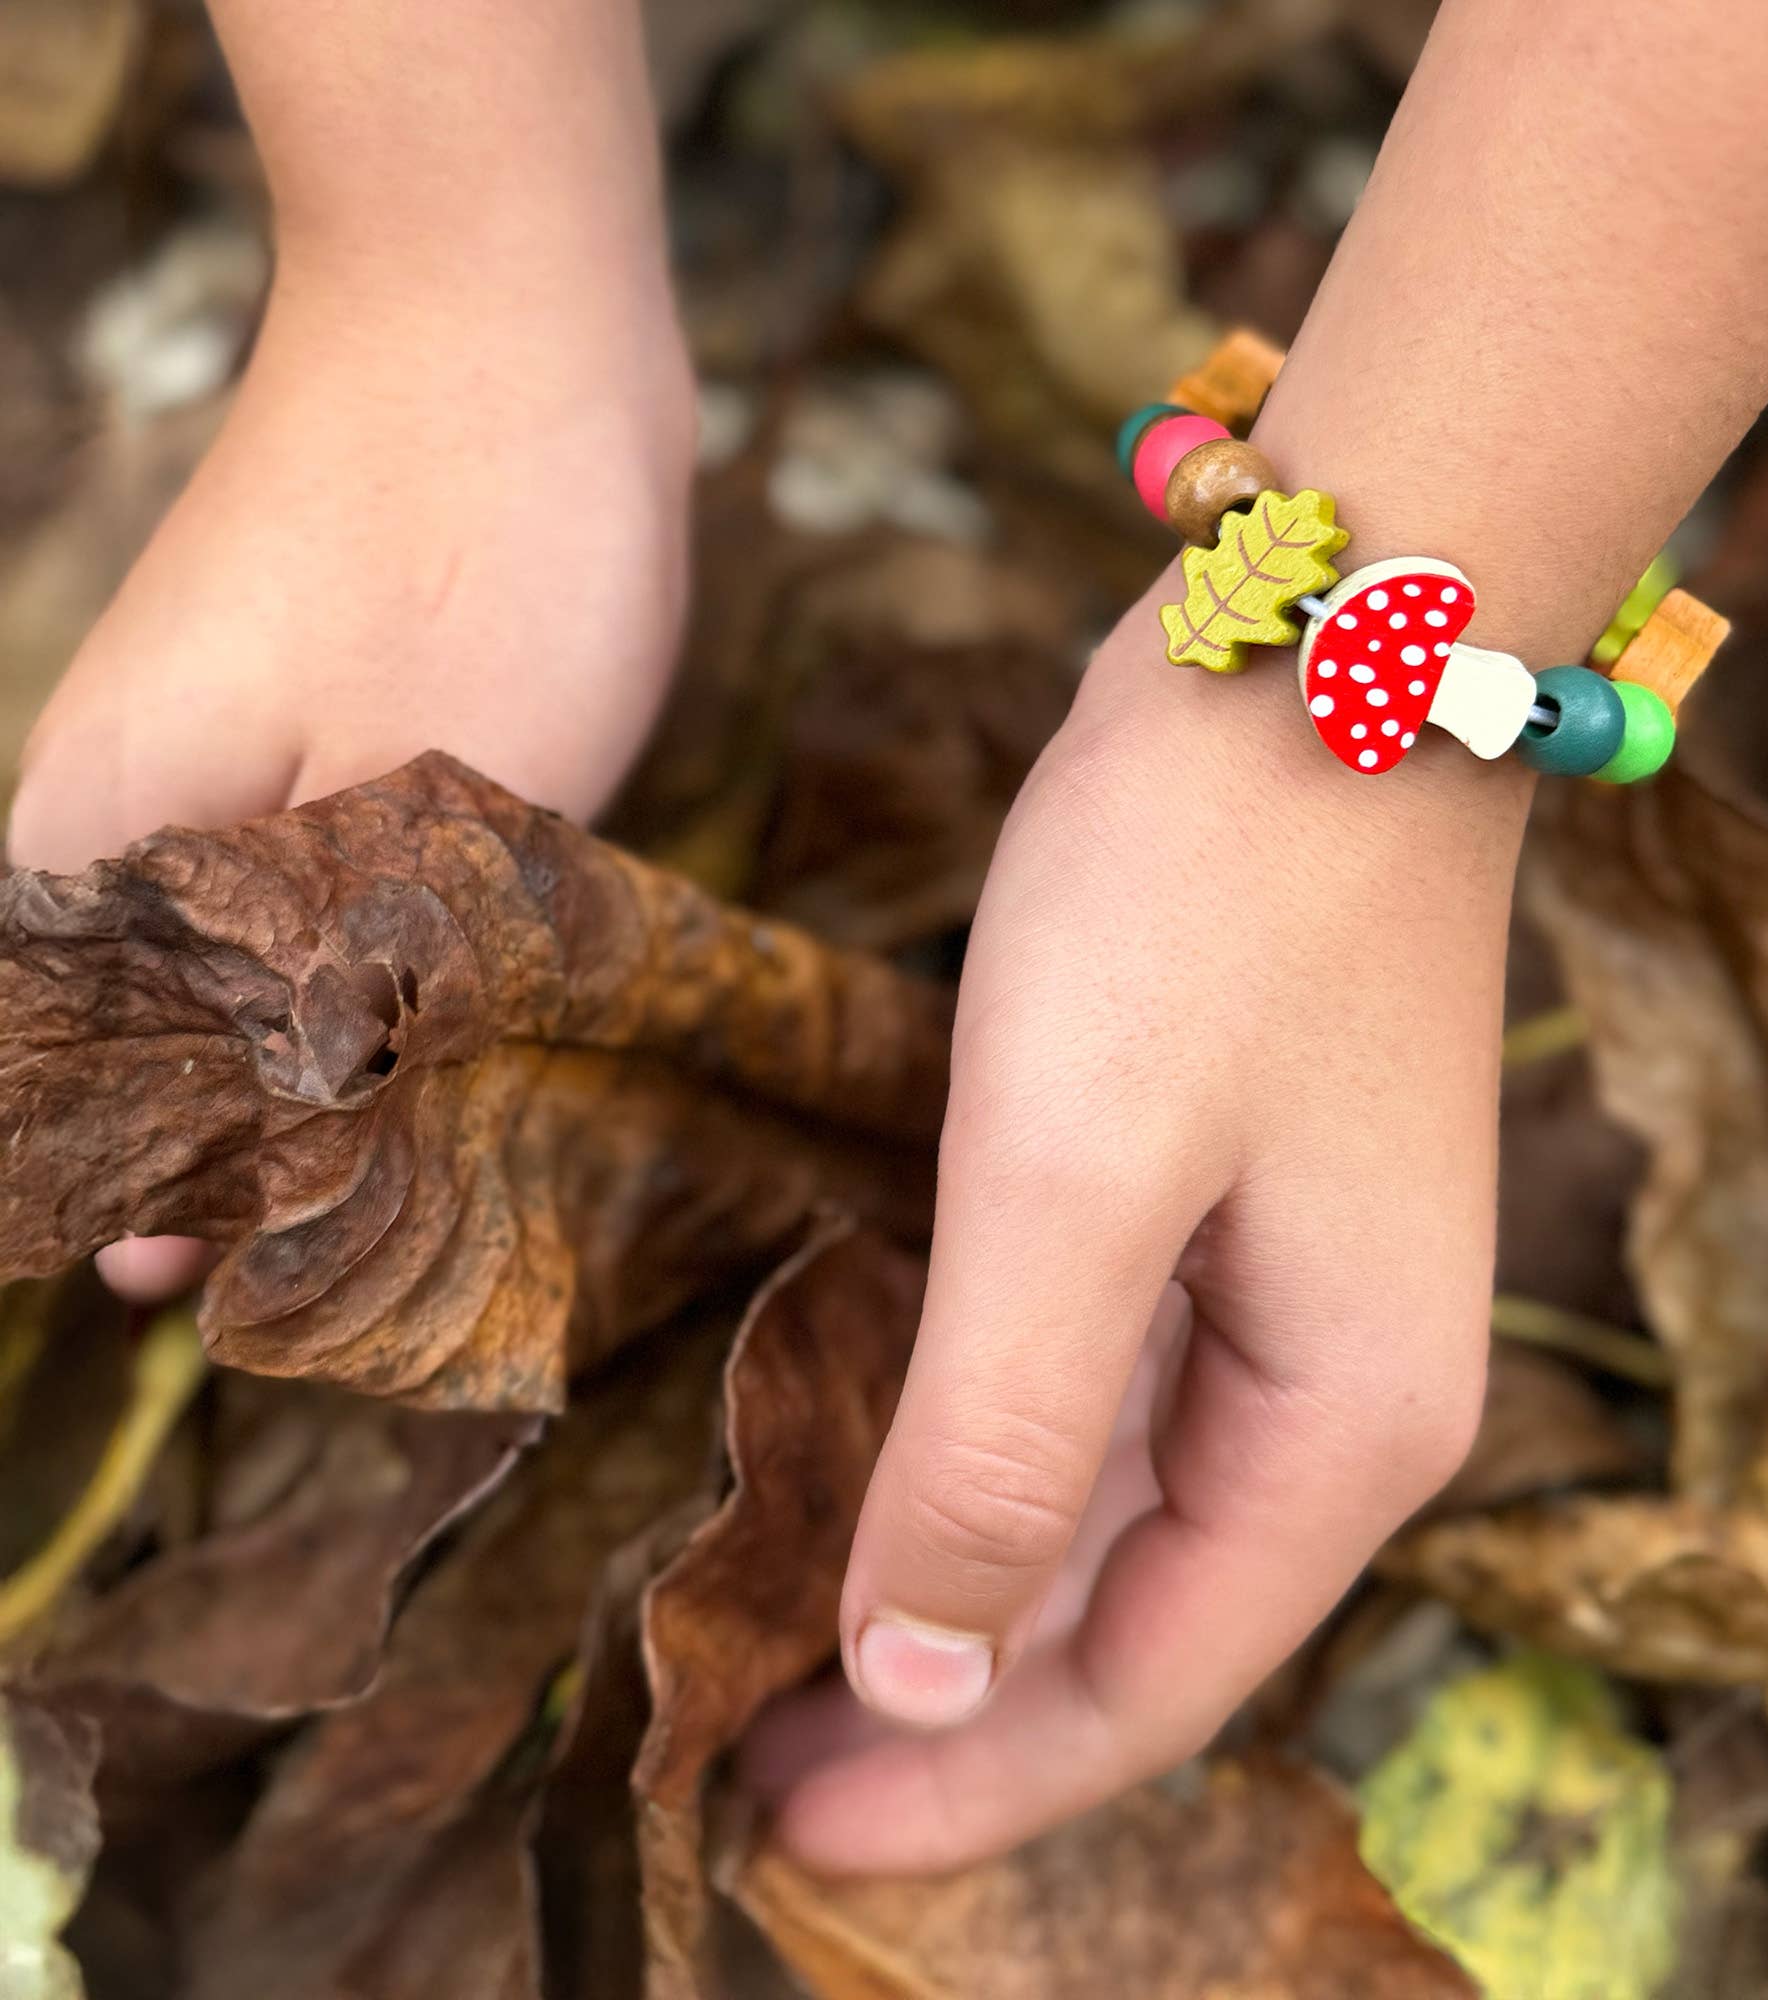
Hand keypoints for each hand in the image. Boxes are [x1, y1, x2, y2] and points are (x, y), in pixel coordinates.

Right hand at [8, 255, 695, 1299]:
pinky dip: (371, 959)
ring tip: (424, 1149)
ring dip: (320, 1056)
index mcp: (97, 843)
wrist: (512, 322)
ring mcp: (209, 752)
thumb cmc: (470, 552)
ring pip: (233, 967)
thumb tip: (194, 1199)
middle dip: (243, 1148)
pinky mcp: (300, 718)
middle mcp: (120, 806)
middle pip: (144, 1043)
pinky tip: (451, 1009)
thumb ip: (314, 1007)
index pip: (58, 1093)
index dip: (137, 1207)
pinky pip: (306, 888)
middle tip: (368, 1231)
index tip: (235, 1288)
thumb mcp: (425, 819)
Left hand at [748, 598, 1527, 1870]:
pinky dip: (1001, 1450)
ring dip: (969, 1580)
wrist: (1322, 654)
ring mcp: (1298, 1297)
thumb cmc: (1210, 899)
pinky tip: (894, 1462)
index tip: (776, 1828)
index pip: (1144, 1682)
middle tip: (753, 1750)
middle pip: (1137, 1615)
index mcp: (1347, 1428)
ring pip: (1118, 1510)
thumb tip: (924, 1669)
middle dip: (953, 1699)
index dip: (963, 1776)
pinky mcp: (1235, 1208)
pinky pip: (1115, 1390)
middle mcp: (1345, 1394)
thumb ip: (1009, 1438)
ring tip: (796, 1640)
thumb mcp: (1077, 1178)